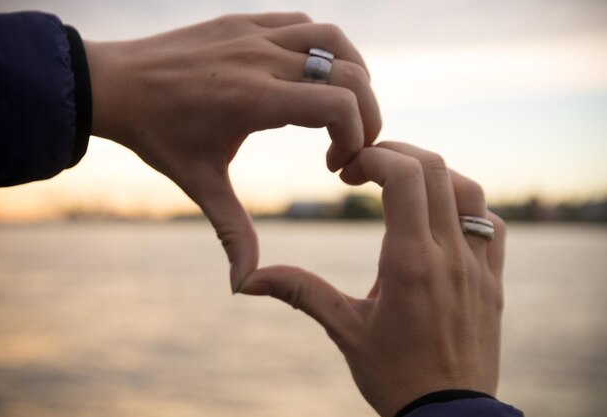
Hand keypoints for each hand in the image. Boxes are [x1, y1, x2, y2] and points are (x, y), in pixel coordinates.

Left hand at [83, 13, 381, 288]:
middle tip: (352, 144)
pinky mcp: (243, 19)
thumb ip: (232, 233)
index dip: (357, 138)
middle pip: (349, 73)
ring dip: (353, 72)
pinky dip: (322, 48)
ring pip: (332, 39)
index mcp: (254, 99)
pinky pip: (301, 23)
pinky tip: (311, 78)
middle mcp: (259, 58)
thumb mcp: (200, 185)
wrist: (113, 84)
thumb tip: (243, 285)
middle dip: (366, 113)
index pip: (340, 105)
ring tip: (345, 105)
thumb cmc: (156, 136)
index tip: (337, 165)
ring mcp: (252, 32)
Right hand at [239, 142, 505, 415]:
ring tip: (401, 185)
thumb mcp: (344, 329)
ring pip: (468, 190)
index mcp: (409, 262)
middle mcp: (449, 255)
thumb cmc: (394, 376)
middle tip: (367, 168)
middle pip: (434, 169)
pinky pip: (491, 224)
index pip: (403, 175)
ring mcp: (478, 266)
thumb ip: (299, 292)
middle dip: (396, 154)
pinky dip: (465, 205)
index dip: (373, 157)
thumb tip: (246, 280)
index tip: (348, 171)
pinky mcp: (493, 280)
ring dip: (433, 174)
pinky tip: (441, 218)